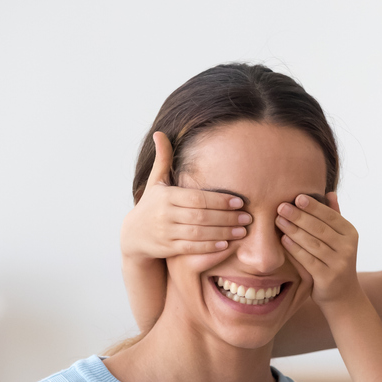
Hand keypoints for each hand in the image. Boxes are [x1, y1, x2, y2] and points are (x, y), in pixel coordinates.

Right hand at [120, 132, 251, 259]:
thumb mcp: (155, 182)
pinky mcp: (168, 248)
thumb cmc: (151, 205)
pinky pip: (192, 248)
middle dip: (226, 217)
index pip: (197, 198)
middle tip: (248, 217)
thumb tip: (159, 133)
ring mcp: (166, 233)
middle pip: (201, 216)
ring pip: (198, 234)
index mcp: (165, 196)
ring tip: (243, 231)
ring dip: (223, 233)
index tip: (240, 201)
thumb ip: (163, 159)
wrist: (133, 235)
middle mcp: (165, 214)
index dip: (219, 200)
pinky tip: (227, 244)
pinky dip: (210, 247)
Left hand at [276, 193, 360, 305]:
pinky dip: (295, 249)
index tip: (297, 197)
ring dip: (294, 230)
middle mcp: (347, 247)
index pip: (330, 216)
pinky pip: (307, 260)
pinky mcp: (327, 277)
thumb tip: (330, 193)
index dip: (313, 206)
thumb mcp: (340, 239)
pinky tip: (284, 239)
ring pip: (313, 243)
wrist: (343, 295)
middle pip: (320, 228)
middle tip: (282, 207)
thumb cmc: (335, 261)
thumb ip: (335, 217)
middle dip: (299, 216)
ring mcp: (338, 263)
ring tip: (279, 220)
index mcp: (350, 233)